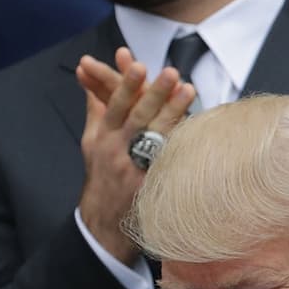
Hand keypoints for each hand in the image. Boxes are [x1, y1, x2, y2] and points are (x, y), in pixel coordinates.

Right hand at [75, 48, 194, 265]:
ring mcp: (136, 168)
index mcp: (104, 137)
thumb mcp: (91, 143)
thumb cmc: (101, 176)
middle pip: (139, 117)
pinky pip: (168, 159)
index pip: (115, 107)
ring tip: (189, 89)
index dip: (126, 86)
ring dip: (174, 111)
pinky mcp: (152, 184)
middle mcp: (118, 151)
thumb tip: (91, 83)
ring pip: (157, 135)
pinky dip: (180, 141)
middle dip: (154, 93)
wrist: (103, 224)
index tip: (138, 65)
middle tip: (171, 72)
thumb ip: (95, 111)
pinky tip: (197, 126)